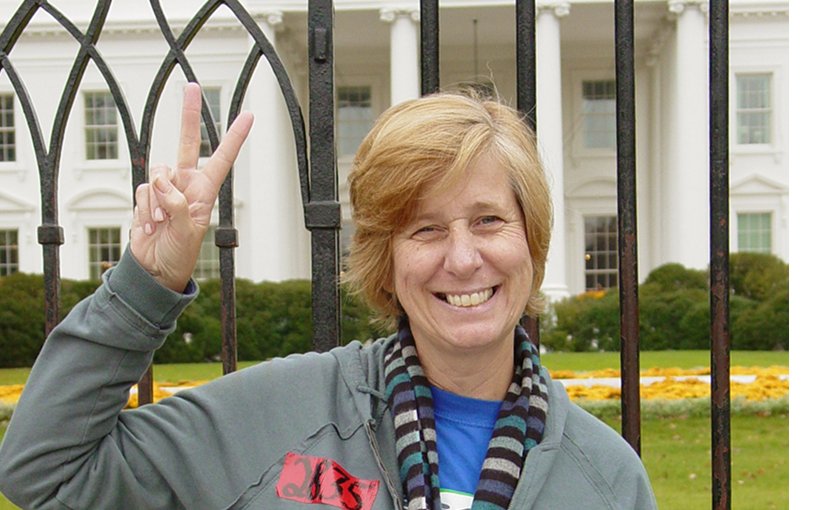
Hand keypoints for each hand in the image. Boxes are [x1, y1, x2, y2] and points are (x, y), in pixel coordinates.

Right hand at [130, 83, 253, 291]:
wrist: (155, 268)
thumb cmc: (179, 253)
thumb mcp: (186, 232)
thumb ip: (175, 204)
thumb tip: (159, 180)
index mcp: (205, 190)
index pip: (222, 158)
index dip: (235, 137)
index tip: (249, 115)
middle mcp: (186, 183)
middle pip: (187, 142)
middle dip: (188, 114)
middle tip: (192, 86)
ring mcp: (164, 188)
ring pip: (156, 172)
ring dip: (155, 200)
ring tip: (159, 224)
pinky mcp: (144, 195)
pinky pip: (140, 190)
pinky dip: (142, 209)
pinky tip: (148, 226)